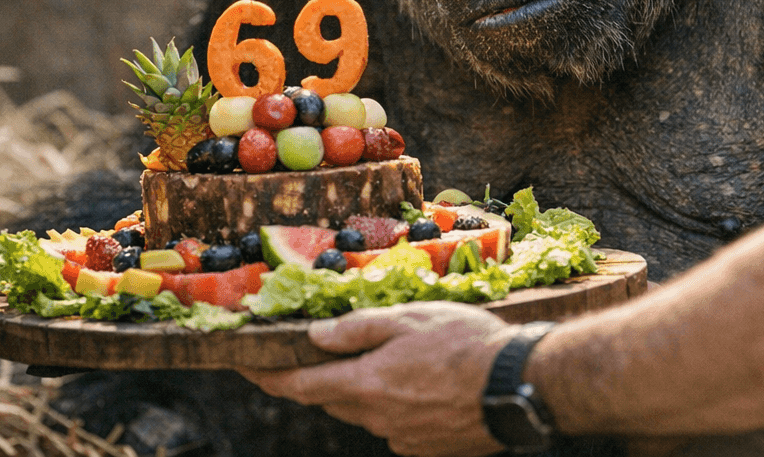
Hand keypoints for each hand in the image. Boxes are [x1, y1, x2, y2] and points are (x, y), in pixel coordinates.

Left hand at [241, 301, 516, 456]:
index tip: (241, 363)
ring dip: (355, 389)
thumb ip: (357, 329)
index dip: (264, 375)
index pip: (297, 384)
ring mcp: (400, 437)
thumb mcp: (409, 319)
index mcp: (365, 384)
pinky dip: (389, 403)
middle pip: (327, 398)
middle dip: (311, 378)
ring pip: (361, 411)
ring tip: (375, 361)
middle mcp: (376, 418)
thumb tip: (314, 336)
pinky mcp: (424, 447)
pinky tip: (414, 383)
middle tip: (303, 353)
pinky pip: (392, 424)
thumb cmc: (468, 343)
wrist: (521, 386)